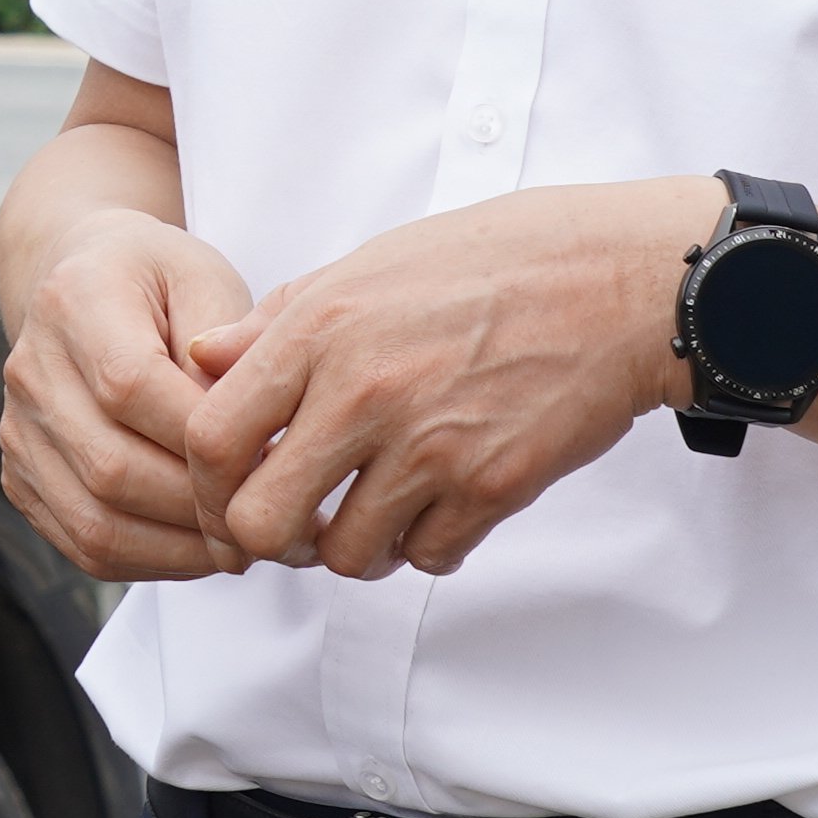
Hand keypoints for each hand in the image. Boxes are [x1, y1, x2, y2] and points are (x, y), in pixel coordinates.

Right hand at [0, 205, 258, 580]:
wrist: (84, 280)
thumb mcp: (208, 280)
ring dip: (183, 551)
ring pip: (96, 524)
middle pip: (112, 468)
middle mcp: (30, 371)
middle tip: (277, 522)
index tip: (279, 462)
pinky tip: (202, 547)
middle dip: (204, 511)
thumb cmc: (159, 282)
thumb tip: (250, 442)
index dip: (206, 442)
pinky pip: (84, 546)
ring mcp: (18, 431)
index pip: (131, 388)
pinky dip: (152, 562)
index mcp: (74, 302)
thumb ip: (229, 349)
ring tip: (247, 546)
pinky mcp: (22, 478)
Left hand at [181, 180, 694, 579]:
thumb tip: (200, 358)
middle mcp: (364, 392)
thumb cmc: (492, 261)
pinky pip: (427, 556)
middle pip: (263, 521)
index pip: (212, 437)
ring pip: (346, 555)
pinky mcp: (493, 486)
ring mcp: (431, 446)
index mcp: (319, 329)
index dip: (205, 483)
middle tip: (296, 522)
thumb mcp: (367, 264)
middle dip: (270, 538)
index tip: (227, 493)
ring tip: (373, 512)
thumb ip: (277, 320)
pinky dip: (424, 545)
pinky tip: (437, 507)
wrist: (616, 280)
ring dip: (353, 546)